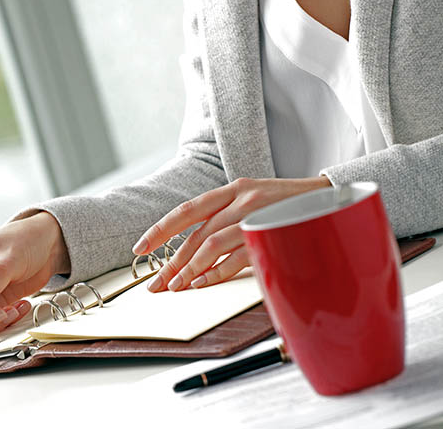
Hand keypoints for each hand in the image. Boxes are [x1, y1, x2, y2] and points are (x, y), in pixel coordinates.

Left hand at [134, 177, 330, 291]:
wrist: (336, 197)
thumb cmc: (289, 206)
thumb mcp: (254, 202)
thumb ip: (226, 219)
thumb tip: (193, 252)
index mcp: (232, 189)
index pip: (186, 211)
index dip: (160, 230)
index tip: (141, 248)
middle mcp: (241, 198)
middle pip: (194, 233)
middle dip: (172, 262)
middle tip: (157, 284)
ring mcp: (256, 214)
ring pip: (211, 244)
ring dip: (190, 270)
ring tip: (177, 287)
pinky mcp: (271, 232)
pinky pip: (237, 257)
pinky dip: (217, 272)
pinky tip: (203, 283)